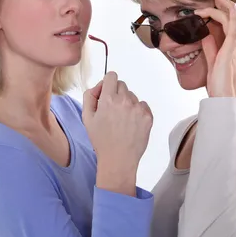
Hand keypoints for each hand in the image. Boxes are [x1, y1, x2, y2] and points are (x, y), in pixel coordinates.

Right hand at [82, 71, 152, 194]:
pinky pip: (143, 105)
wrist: (118, 159)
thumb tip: (98, 86)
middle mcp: (124, 101)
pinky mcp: (148, 116)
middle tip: (112, 110)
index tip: (106, 92)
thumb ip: (89, 96)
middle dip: (116, 94)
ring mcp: (138, 108)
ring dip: (127, 103)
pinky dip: (138, 111)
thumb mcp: (87, 118)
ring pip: (132, 96)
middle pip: (122, 85)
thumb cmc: (101, 140)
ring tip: (122, 121)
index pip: (112, 76)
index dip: (108, 83)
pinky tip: (131, 124)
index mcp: (108, 99)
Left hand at [194, 0, 235, 97]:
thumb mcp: (213, 62)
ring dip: (227, 7)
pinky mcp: (232, 53)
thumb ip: (210, 48)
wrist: (225, 102)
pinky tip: (230, 7)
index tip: (215, 5)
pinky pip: (235, 31)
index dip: (226, 13)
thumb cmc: (220, 87)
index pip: (233, 27)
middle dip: (228, 6)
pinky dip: (233, 17)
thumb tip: (205, 35)